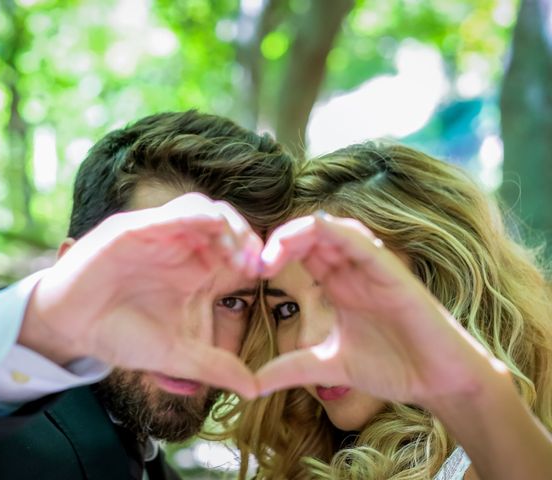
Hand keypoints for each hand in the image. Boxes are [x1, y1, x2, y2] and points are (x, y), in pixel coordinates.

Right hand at [20, 193, 262, 397]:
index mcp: (195, 269)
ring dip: (223, 225)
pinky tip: (207, 227)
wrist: (72, 329)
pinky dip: (190, 216)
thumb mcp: (175, 353)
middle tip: (256, 263)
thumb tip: (255, 389)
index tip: (267, 275)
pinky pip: (166, 214)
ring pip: (201, 208)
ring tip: (233, 253)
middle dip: (245, 237)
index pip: (236, 248)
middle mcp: (179, 247)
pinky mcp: (131, 230)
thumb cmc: (122, 334)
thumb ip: (213, 366)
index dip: (255, 255)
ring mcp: (156, 235)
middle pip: (225, 222)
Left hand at [257, 213, 501, 406]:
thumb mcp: (329, 366)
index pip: (300, 252)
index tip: (248, 274)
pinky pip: (361, 241)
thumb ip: (292, 368)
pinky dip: (334, 234)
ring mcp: (372, 268)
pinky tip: (310, 239)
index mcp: (337, 285)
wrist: (440, 382)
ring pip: (332, 228)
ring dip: (297, 233)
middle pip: (309, 235)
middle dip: (277, 241)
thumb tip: (252, 384)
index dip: (271, 254)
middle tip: (253, 264)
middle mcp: (352, 270)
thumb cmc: (394, 367)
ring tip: (272, 256)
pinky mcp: (392, 272)